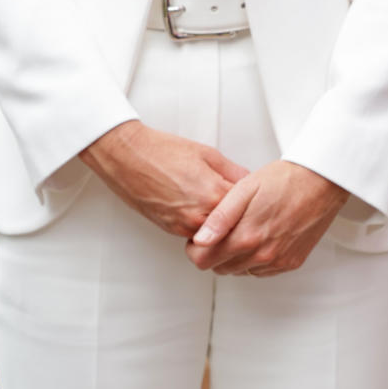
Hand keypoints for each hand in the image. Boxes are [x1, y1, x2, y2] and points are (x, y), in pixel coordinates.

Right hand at [82, 120, 248, 239]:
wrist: (129, 159)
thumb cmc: (161, 152)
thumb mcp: (208, 154)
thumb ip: (232, 172)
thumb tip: (249, 182)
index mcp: (214, 194)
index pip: (248, 209)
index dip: (254, 204)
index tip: (258, 201)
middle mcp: (200, 215)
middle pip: (234, 228)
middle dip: (241, 220)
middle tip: (247, 212)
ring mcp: (185, 226)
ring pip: (215, 236)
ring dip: (222, 227)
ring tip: (223, 211)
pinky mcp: (172, 230)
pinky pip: (197, 234)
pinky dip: (205, 228)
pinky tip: (204, 212)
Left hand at [185, 161, 348, 276]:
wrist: (322, 180)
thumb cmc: (284, 179)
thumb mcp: (243, 190)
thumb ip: (219, 218)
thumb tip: (200, 241)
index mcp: (246, 237)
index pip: (203, 261)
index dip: (196, 249)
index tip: (201, 236)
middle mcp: (262, 255)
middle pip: (220, 268)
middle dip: (215, 252)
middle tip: (224, 230)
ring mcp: (278, 261)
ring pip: (240, 271)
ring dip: (236, 257)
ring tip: (245, 229)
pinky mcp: (291, 262)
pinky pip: (261, 271)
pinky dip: (255, 259)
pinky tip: (261, 237)